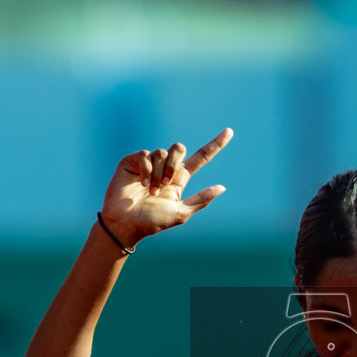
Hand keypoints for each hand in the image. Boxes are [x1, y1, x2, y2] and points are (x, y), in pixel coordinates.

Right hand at [101, 128, 231, 244]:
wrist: (125, 224)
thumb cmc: (152, 222)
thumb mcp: (180, 213)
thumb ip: (201, 199)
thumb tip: (223, 187)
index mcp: (179, 179)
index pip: (201, 158)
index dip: (215, 145)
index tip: (230, 132)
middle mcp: (165, 168)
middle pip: (179, 148)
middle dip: (174, 164)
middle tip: (166, 184)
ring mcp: (149, 163)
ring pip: (161, 153)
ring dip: (158, 173)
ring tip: (149, 191)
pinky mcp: (133, 161)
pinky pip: (145, 154)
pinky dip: (146, 170)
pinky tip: (140, 184)